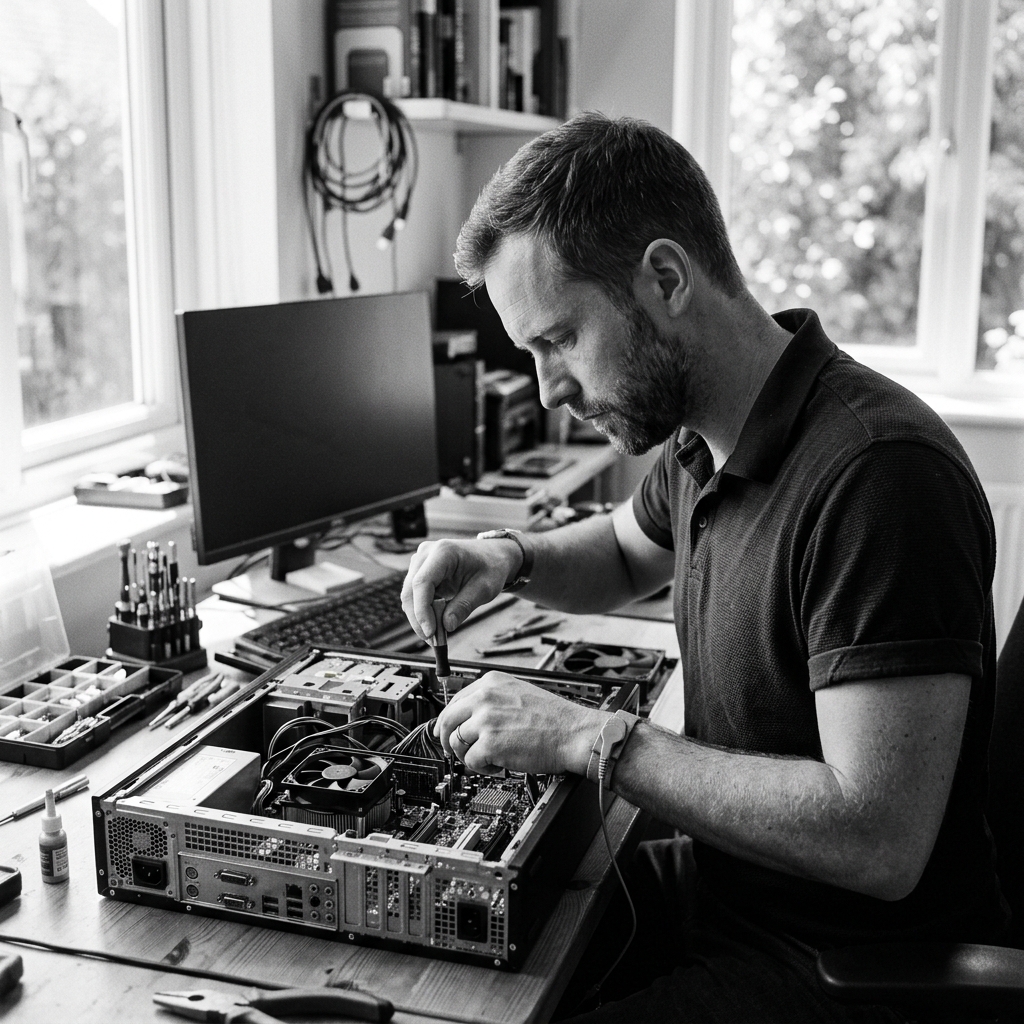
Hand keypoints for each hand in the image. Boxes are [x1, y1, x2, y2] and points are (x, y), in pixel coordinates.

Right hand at [401, 538, 522, 640]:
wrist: (492, 556)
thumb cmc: (491, 568)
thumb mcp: (485, 588)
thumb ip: (465, 605)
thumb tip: (447, 626)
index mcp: (443, 551)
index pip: (422, 582)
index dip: (422, 610)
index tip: (431, 632)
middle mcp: (426, 553)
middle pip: (410, 590)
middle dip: (419, 618)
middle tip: (433, 641)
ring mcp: (420, 561)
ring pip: (409, 594)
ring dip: (419, 618)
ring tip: (436, 637)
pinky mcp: (419, 571)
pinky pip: (414, 595)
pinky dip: (422, 612)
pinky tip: (434, 626)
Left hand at [433, 670, 607, 775]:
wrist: (574, 733)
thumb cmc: (554, 718)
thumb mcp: (519, 693)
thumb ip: (493, 700)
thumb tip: (470, 717)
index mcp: (491, 682)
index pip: (455, 700)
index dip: (449, 719)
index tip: (448, 730)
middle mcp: (485, 697)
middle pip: (446, 719)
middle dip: (445, 738)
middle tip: (451, 750)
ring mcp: (485, 720)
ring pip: (456, 742)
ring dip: (468, 755)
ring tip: (488, 758)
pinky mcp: (489, 744)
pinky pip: (470, 761)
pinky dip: (482, 768)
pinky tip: (498, 765)